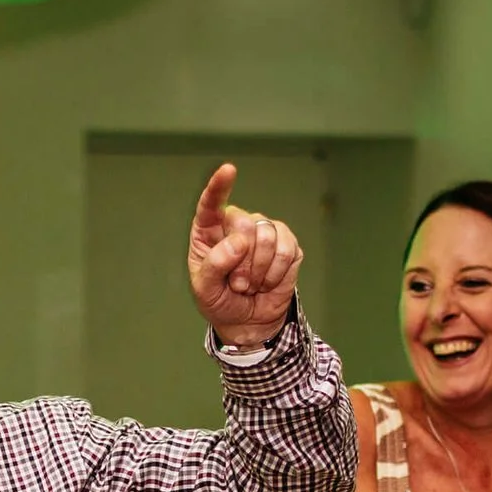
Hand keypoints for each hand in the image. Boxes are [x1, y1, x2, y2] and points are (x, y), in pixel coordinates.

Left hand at [188, 163, 302, 348]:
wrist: (249, 321)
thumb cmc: (221, 301)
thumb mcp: (205, 290)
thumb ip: (214, 266)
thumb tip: (237, 242)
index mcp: (209, 233)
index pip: (210, 205)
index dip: (219, 187)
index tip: (229, 170)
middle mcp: (236, 226)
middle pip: (244, 223)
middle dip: (242, 261)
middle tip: (238, 284)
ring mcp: (264, 232)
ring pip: (267, 236)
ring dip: (258, 270)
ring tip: (251, 284)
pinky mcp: (287, 244)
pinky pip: (286, 250)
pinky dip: (276, 273)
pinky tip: (267, 282)